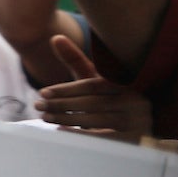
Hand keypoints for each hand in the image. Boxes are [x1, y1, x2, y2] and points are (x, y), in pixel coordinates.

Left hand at [36, 36, 152, 142]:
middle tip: (38, 105)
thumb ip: (75, 60)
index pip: (92, 86)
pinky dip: (82, 134)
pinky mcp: (134, 138)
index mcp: (126, 83)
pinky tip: (62, 130)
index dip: (66, 89)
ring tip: (45, 116)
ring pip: (96, 119)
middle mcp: (135, 100)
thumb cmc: (107, 96)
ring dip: (67, 118)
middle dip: (61, 104)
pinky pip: (104, 137)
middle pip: (92, 102)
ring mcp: (137, 121)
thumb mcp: (93, 79)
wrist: (139, 122)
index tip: (43, 92)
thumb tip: (55, 37)